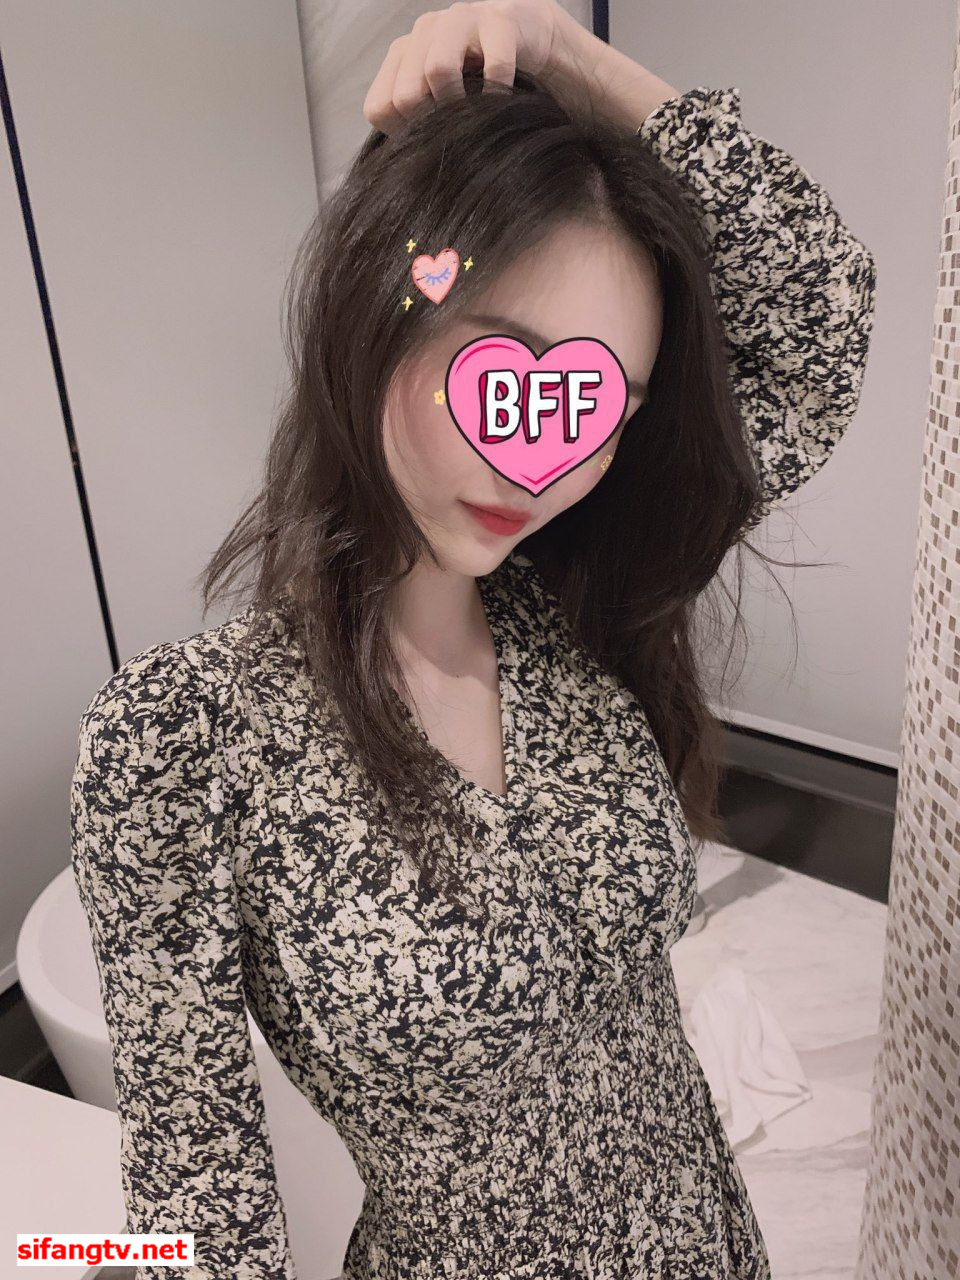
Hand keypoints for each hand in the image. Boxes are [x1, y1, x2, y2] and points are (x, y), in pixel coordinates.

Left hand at [361, 0, 594, 134]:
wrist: (530, 38)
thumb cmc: (481, 78)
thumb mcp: (441, 99)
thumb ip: (417, 121)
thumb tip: (405, 168)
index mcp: (403, 53)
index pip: (380, 107)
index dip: (404, 134)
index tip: (430, 139)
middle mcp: (425, 30)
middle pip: (406, 94)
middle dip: (432, 122)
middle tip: (456, 129)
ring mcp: (461, 19)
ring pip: (439, 69)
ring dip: (460, 104)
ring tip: (475, 113)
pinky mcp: (500, 20)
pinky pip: (496, 64)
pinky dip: (499, 92)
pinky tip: (504, 99)